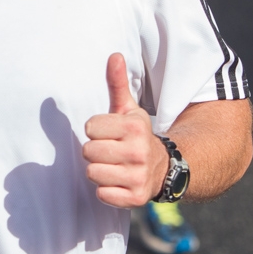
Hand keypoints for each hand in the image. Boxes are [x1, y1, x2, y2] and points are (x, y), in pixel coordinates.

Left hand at [83, 53, 167, 207]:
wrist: (164, 168)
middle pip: (88, 151)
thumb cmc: (136, 136)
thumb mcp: (129, 110)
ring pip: (92, 173)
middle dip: (95, 151)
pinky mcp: (136, 198)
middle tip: (110, 151)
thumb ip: (117, 84)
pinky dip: (106, 191)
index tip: (109, 133)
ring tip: (114, 166)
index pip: (90, 127)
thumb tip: (114, 55)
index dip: (96, 130)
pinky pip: (102, 194)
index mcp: (135, 127)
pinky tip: (118, 182)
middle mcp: (138, 152)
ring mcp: (138, 176)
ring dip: (99, 171)